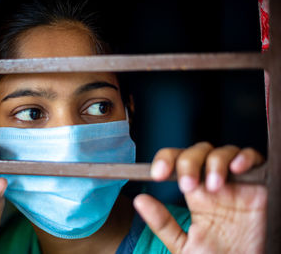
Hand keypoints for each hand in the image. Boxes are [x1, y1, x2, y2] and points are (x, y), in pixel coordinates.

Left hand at [134, 142, 266, 252]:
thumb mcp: (183, 244)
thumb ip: (162, 222)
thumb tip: (139, 200)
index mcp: (194, 193)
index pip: (176, 162)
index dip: (165, 160)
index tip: (157, 174)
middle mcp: (212, 183)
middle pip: (197, 152)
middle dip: (189, 162)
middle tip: (187, 185)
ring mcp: (235, 182)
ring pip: (222, 152)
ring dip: (215, 163)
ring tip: (215, 186)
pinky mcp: (257, 186)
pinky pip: (253, 159)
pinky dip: (245, 157)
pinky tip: (237, 168)